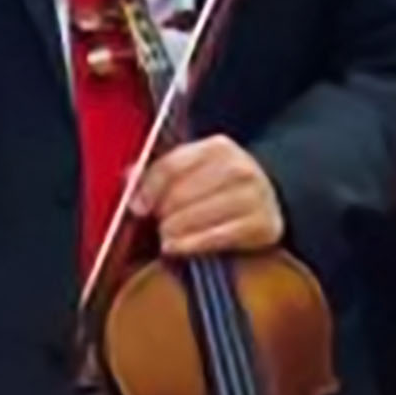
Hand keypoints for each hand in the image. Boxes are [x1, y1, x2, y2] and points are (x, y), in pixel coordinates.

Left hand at [136, 137, 284, 259]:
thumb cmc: (218, 187)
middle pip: (183, 193)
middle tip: (157, 222)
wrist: (265, 200)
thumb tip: (129, 180)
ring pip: (199, 216)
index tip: (137, 207)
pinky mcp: (264, 224)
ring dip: (175, 230)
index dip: (149, 188)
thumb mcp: (191, 169)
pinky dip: (193, 244)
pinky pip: (219, 236)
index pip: (173, 166)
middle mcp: (242, 168)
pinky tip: (178, 247)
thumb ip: (157, 173)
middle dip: (163, 212)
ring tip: (165, 236)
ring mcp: (256, 197)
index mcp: (219, 147)